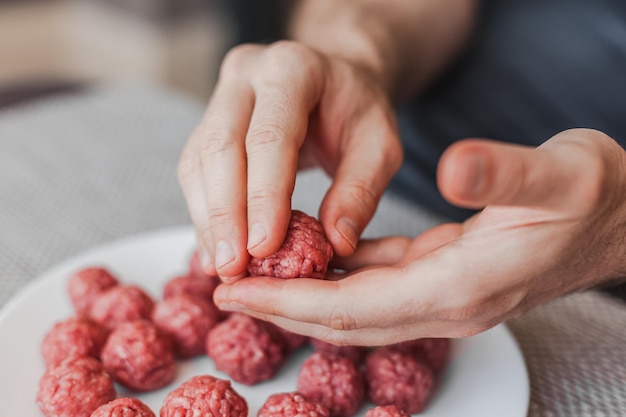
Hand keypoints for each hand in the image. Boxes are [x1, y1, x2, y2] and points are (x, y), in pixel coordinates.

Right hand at [178, 41, 401, 279]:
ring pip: (199, 161)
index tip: (263, 248)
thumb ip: (361, 190)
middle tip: (233, 268)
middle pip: (221, 147)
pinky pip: (195, 170)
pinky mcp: (208, 122)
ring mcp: (221, 95)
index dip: (263, 195)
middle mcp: (247, 74)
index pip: (270, 136)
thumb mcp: (380, 145)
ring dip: (209, 220)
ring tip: (224, 268)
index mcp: (294, 69)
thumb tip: (337, 244)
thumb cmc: (358, 112)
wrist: (335, 80)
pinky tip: (216, 248)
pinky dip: (205, 214)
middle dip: (225, 214)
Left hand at [213, 129, 625, 344]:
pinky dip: (340, 276)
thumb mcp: (559, 175)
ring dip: (305, 294)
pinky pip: (379, 285)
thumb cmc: (596, 197)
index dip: (293, 301)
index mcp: (464, 285)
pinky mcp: (447, 279)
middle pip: (347, 319)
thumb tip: (453, 168)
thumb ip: (504, 176)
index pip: (357, 306)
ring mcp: (447, 296)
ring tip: (255, 273)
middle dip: (282, 306)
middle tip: (226, 286)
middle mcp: (450, 304)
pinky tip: (314, 253)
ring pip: (358, 306)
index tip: (239, 287)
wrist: (621, 218)